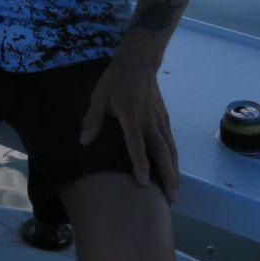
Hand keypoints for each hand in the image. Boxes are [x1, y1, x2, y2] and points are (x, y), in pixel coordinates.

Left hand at [79, 52, 180, 204]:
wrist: (138, 62)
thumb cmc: (115, 80)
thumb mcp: (98, 96)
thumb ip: (93, 119)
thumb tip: (84, 142)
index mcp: (131, 115)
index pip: (136, 142)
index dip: (140, 162)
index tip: (144, 182)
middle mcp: (149, 120)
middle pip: (161, 150)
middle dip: (166, 175)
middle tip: (170, 198)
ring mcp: (159, 119)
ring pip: (170, 148)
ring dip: (174, 170)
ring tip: (175, 192)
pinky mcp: (165, 118)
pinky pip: (171, 141)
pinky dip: (174, 158)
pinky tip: (174, 170)